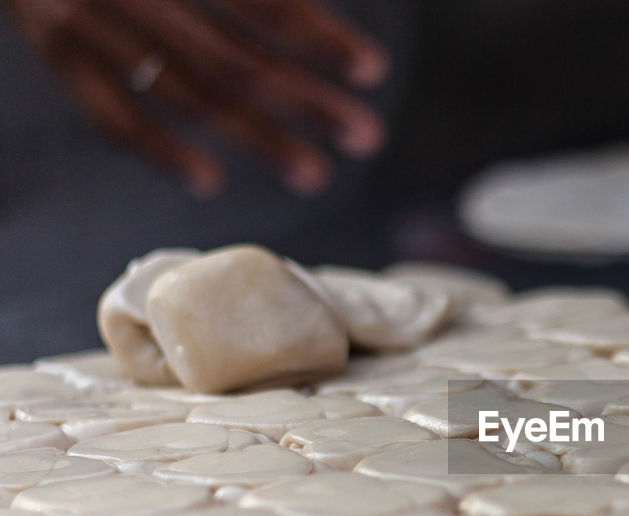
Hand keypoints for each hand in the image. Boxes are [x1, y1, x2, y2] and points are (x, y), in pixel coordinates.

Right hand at [3, 0, 388, 196]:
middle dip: (306, 103)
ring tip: (312, 172)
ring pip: (184, 93)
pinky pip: (110, 113)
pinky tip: (209, 181)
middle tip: (363, 135)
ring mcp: (86, 20)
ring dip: (255, 138)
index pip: (260, 0)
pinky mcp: (55, 51)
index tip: (370, 70)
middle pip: (232, 58)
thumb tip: (310, 20)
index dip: (319, 37)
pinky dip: (160, 150)